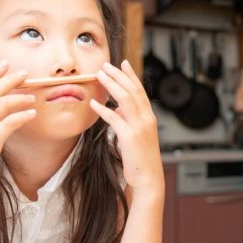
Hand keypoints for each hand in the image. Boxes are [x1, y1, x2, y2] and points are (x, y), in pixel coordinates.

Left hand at [90, 61, 162, 195]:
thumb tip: (117, 110)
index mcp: (149, 118)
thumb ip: (128, 121)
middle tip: (106, 64)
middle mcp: (146, 119)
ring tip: (99, 75)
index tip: (123, 63)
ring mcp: (139, 127)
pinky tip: (93, 102)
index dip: (131, 76)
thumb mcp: (136, 137)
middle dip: (118, 75)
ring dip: (111, 85)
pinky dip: (103, 109)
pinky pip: (114, 118)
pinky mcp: (130, 137)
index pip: (140, 91)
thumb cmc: (141, 160)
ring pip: (125, 99)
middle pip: (132, 90)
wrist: (149, 179)